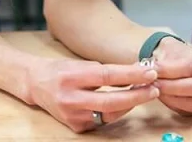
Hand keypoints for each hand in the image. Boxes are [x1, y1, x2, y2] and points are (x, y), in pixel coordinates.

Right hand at [27, 58, 158, 132]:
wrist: (37, 85)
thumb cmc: (62, 70)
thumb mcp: (81, 64)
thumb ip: (104, 71)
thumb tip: (136, 73)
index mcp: (72, 76)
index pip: (107, 76)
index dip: (131, 75)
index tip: (149, 72)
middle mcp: (71, 98)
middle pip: (111, 101)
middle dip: (137, 96)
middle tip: (155, 89)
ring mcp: (73, 116)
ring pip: (110, 114)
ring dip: (130, 104)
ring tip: (144, 93)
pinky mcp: (76, 127)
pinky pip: (102, 120)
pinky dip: (115, 111)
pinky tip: (124, 103)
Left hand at [152, 38, 191, 114]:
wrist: (173, 59)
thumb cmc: (173, 53)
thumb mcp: (167, 50)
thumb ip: (163, 62)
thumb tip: (152, 72)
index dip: (172, 70)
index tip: (154, 70)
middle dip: (171, 86)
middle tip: (153, 82)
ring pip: (191, 102)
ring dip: (170, 97)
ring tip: (154, 88)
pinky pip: (186, 110)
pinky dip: (171, 103)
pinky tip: (160, 94)